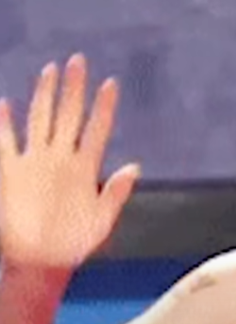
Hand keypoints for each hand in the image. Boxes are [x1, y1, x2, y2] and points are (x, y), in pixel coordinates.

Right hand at [0, 54, 139, 270]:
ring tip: (51, 70)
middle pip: (68, 115)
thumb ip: (115, 193)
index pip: (97, 129)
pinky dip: (3, 124)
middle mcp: (62, 158)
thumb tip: (134, 166)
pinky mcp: (10, 173)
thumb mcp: (102, 220)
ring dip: (45, 96)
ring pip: (40, 120)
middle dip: (74, 89)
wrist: (42, 262)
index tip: (111, 83)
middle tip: (79, 60)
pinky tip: (5, 104)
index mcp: (86, 168)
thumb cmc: (76, 243)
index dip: (104, 107)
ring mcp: (35, 163)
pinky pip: (4, 143)